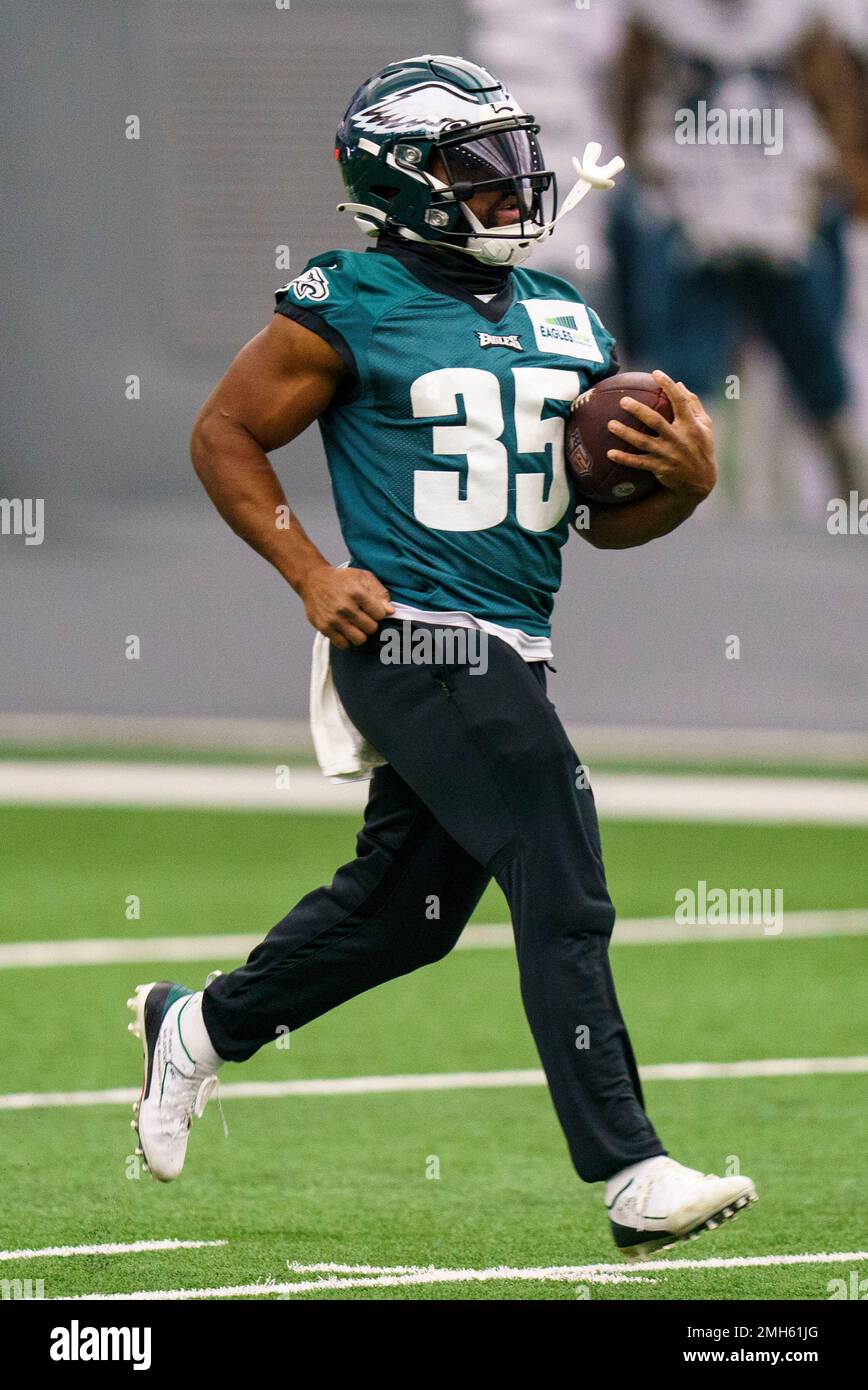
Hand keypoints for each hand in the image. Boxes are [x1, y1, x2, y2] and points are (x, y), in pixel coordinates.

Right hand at [297, 565, 393, 648]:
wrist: (313, 579)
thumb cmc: (342, 579)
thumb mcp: (363, 577)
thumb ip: (379, 593)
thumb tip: (390, 611)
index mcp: (357, 593)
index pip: (380, 615)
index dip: (378, 613)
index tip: (372, 609)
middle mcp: (345, 607)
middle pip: (371, 629)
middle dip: (371, 624)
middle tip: (364, 618)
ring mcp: (334, 619)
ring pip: (359, 640)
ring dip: (361, 634)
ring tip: (356, 626)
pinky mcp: (324, 627)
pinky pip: (343, 644)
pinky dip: (347, 640)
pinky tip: (345, 630)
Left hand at [606, 370, 716, 499]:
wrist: (701, 481)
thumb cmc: (702, 448)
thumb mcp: (705, 425)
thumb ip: (693, 404)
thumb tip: (680, 383)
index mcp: (690, 425)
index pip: (679, 401)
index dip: (668, 386)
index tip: (656, 373)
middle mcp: (678, 438)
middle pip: (655, 421)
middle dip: (639, 410)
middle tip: (623, 400)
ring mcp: (668, 454)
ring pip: (643, 442)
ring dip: (625, 433)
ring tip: (610, 424)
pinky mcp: (659, 467)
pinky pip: (638, 463)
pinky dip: (624, 459)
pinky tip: (610, 453)